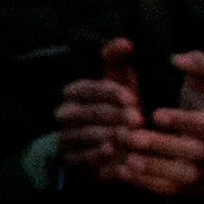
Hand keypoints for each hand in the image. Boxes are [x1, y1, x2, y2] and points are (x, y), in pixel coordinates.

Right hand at [54, 35, 146, 177]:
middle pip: (88, 113)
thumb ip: (120, 61)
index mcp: (74, 92)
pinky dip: (102, 161)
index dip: (110, 93)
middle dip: (114, 116)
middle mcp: (65, 114)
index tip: (133, 98)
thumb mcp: (119, 83)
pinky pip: (84, 160)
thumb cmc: (117, 109)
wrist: (105, 148)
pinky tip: (122, 161)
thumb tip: (127, 42)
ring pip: (86, 136)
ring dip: (111, 137)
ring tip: (133, 140)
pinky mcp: (71, 161)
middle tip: (138, 120)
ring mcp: (66, 138)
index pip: (88, 88)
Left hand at [137, 49, 203, 197]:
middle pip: (198, 152)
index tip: (156, 114)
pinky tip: (123, 170)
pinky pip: (174, 190)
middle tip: (133, 137)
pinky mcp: (196, 187)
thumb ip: (196, 63)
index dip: (183, 121)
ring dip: (155, 168)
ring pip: (186, 175)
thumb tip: (178, 60)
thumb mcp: (202, 79)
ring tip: (127, 158)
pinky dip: (149, 183)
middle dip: (164, 145)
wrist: (203, 135)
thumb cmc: (199, 101)